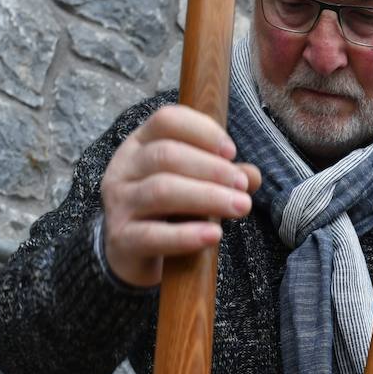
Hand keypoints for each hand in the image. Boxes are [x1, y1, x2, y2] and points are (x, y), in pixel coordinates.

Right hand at [100, 104, 260, 287]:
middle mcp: (124, 168)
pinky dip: (186, 235)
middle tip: (243, 186)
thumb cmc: (166, 211)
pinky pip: (153, 235)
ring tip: (240, 207)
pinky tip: (214, 235)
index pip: (167, 120)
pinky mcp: (122, 239)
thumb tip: (252, 175)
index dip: (202, 131)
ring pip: (161, 191)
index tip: (232, 152)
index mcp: (140, 144)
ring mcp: (119, 204)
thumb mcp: (194, 187)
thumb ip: (222, 178)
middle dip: (211, 168)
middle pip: (166, 155)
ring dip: (207, 197)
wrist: (131, 253)